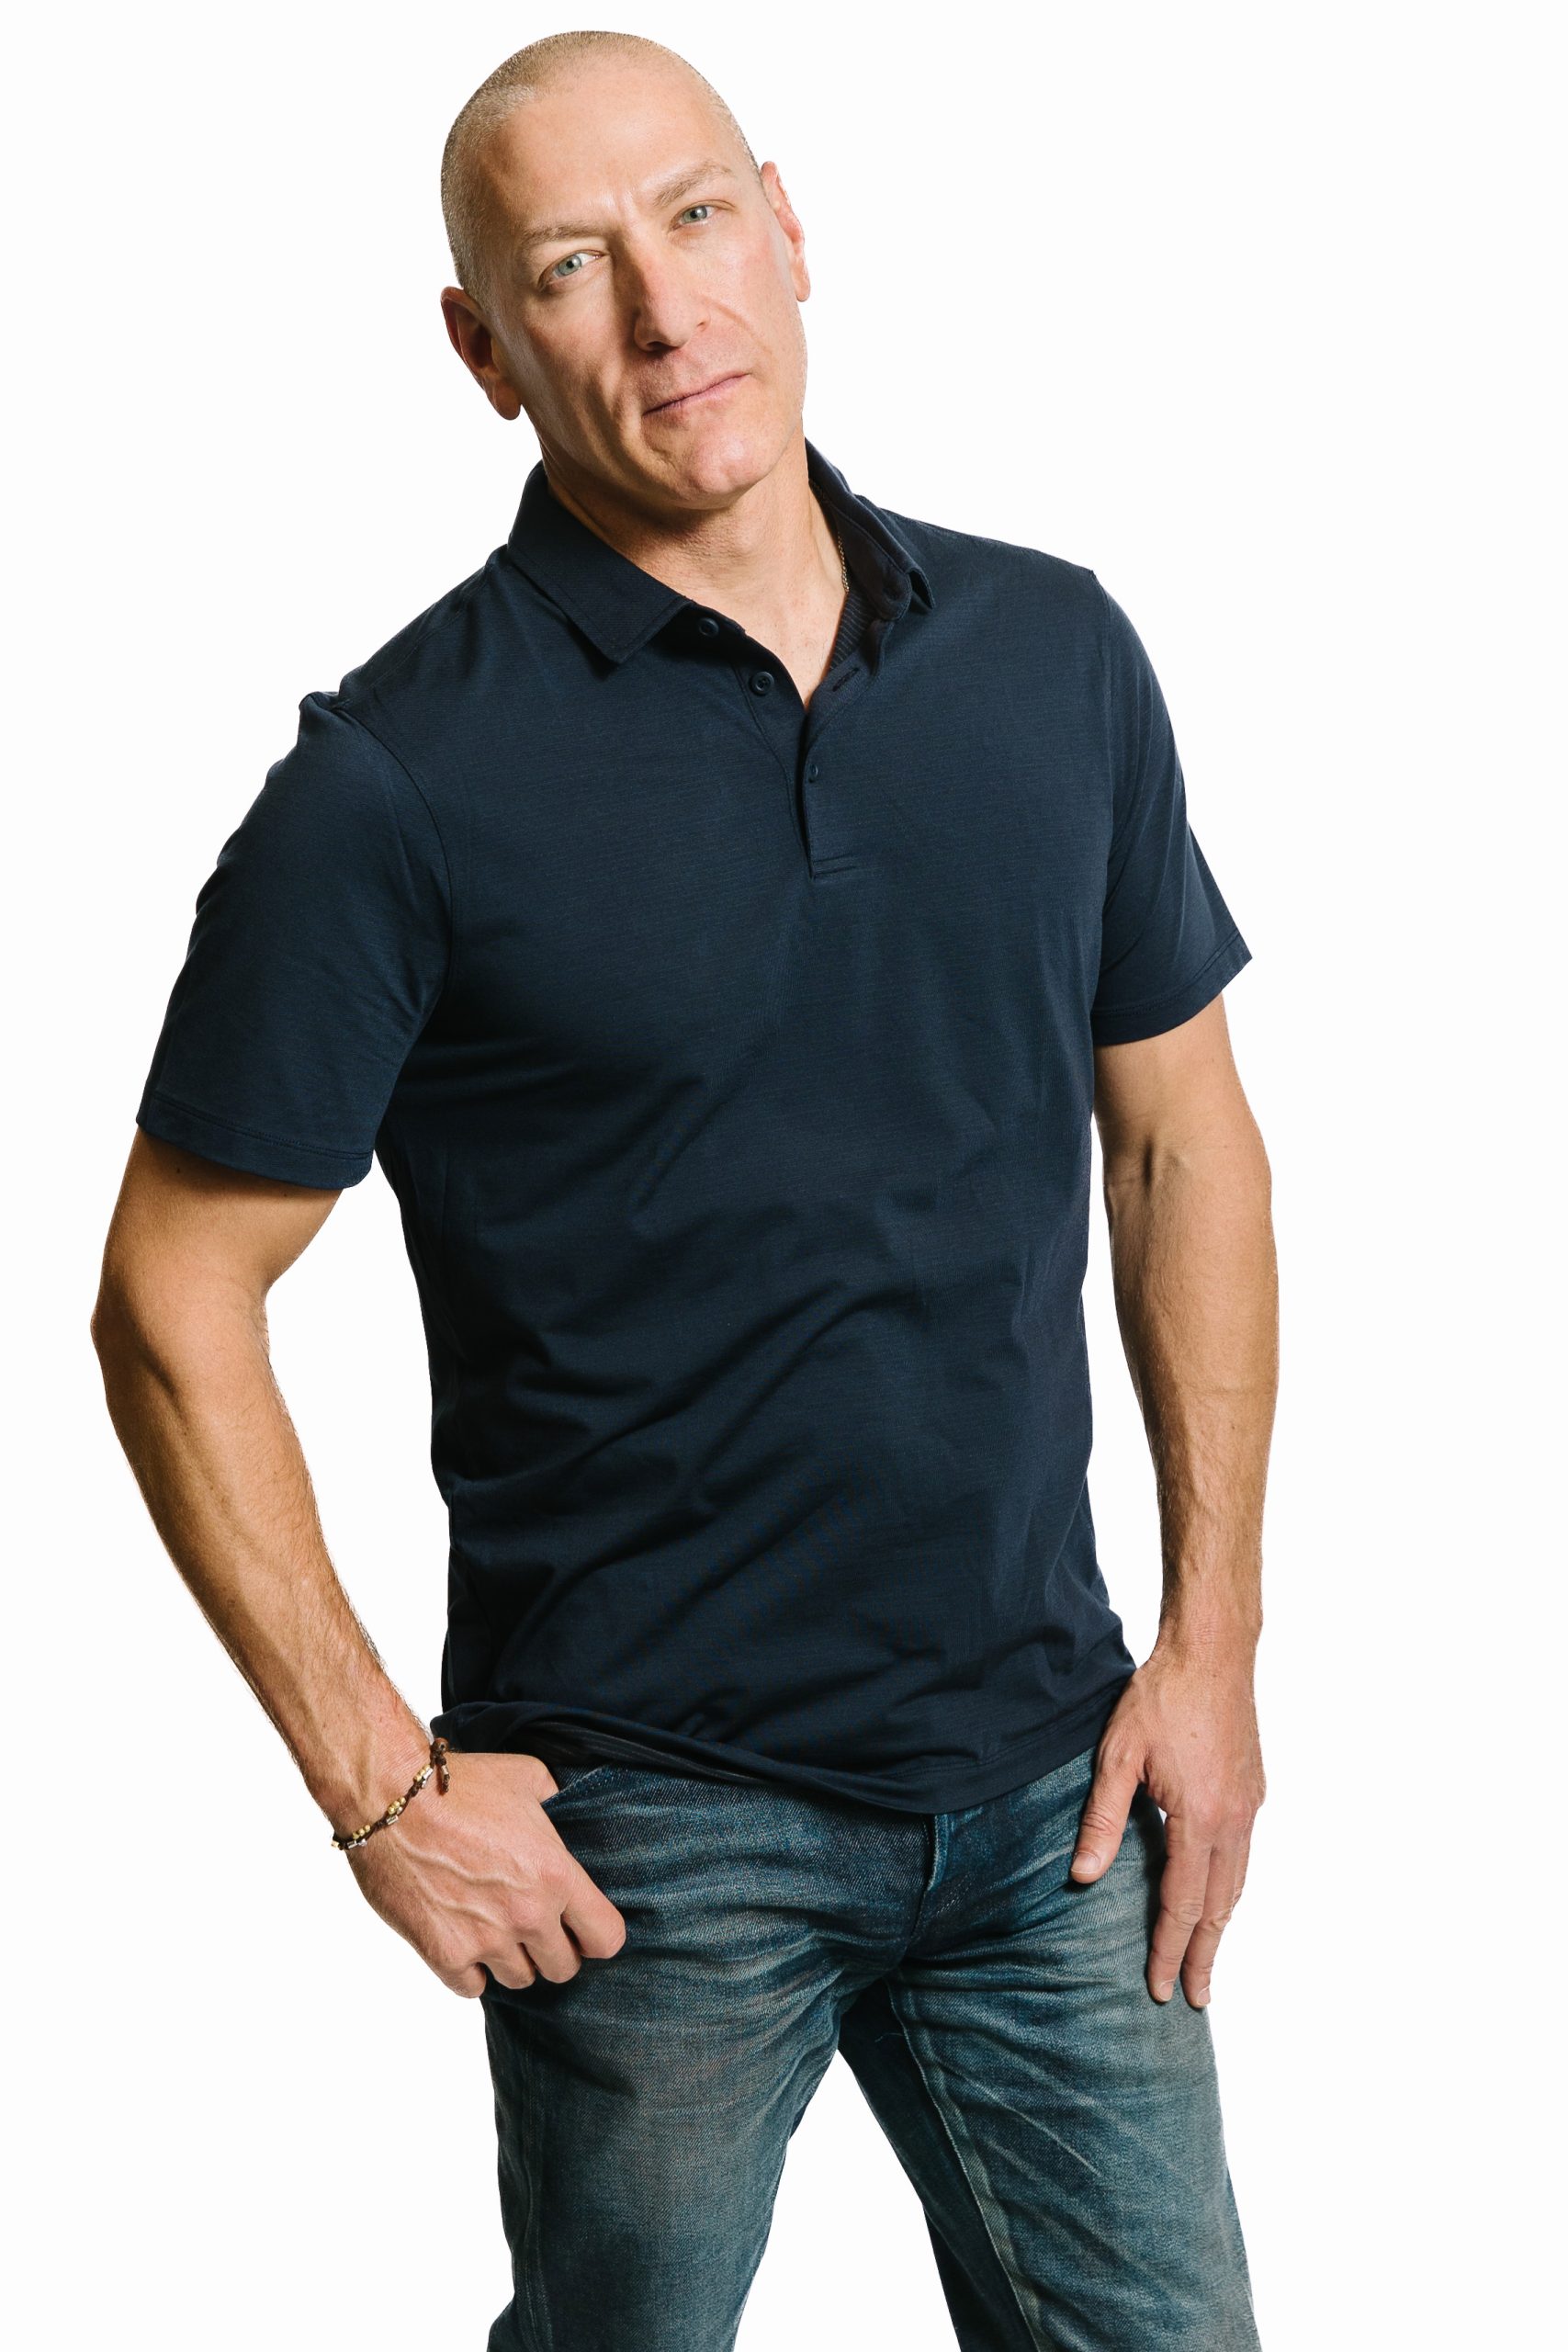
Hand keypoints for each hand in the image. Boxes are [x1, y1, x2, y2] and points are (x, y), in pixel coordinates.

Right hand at [344, 1749, 627, 1995]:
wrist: (391, 1798)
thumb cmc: (459, 1784)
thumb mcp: (527, 1777)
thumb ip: (557, 1801)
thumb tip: (566, 1808)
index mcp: (557, 1874)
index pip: (606, 1939)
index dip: (595, 1935)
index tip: (580, 1926)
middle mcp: (528, 1915)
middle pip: (563, 1968)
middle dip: (552, 1948)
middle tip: (533, 1925)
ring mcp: (485, 1939)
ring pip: (519, 1979)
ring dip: (511, 1959)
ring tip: (494, 1927)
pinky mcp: (444, 1954)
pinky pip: (472, 1988)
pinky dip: (470, 1970)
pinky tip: (464, 1940)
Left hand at [1069, 1646, 1264, 2007]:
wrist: (1213, 1653)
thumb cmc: (1161, 1698)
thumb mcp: (1117, 1756)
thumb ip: (1101, 1821)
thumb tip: (1082, 1878)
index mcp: (1200, 1819)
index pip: (1182, 1904)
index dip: (1170, 1950)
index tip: (1162, 1988)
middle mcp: (1234, 1821)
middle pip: (1219, 1907)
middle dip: (1205, 1955)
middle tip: (1196, 1999)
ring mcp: (1250, 1807)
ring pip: (1236, 1884)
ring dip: (1221, 1925)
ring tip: (1206, 1958)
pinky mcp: (1254, 1792)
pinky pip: (1243, 1857)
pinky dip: (1229, 1889)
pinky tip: (1216, 1896)